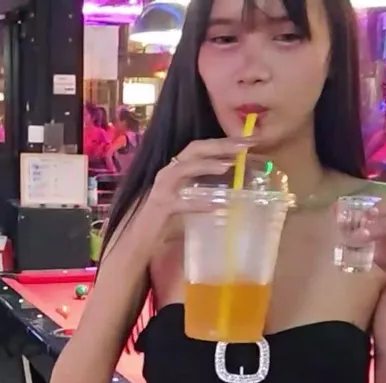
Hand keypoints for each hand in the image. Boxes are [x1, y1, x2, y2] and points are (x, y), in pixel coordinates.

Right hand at [144, 137, 258, 213]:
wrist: (137, 239)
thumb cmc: (165, 219)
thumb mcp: (188, 197)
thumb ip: (205, 188)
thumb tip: (236, 182)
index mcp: (176, 168)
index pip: (201, 148)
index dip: (224, 142)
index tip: (248, 140)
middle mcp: (167, 173)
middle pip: (193, 150)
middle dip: (219, 145)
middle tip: (245, 145)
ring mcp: (161, 190)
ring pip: (182, 169)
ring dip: (205, 166)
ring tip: (227, 166)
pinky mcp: (160, 208)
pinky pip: (180, 204)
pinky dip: (198, 204)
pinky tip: (216, 206)